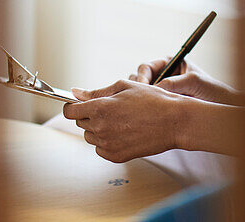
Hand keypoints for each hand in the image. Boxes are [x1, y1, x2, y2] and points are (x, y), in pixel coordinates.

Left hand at [62, 79, 200, 162]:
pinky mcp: (116, 157)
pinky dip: (107, 142)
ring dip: (98, 129)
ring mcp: (108, 144)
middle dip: (89, 115)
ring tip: (120, 120)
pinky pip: (101, 149)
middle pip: (80, 123)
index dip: (73, 106)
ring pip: (90, 137)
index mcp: (100, 108)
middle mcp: (100, 128)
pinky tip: (123, 132)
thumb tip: (75, 93)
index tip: (79, 105)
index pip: (70, 111)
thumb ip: (96, 92)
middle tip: (110, 109)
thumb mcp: (123, 87)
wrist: (174, 121)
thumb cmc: (152, 100)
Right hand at [131, 57, 237, 105]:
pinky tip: (151, 118)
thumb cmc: (213, 90)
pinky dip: (145, 110)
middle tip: (141, 102)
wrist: (223, 107)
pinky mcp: (162, 106)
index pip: (146, 67)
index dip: (141, 77)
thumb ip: (175, 83)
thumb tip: (156, 88)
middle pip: (139, 80)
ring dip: (139, 100)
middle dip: (137, 90)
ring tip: (147, 110)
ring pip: (140, 93)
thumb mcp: (194, 82)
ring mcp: (161, 92)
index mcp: (169, 64)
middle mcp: (162, 76)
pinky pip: (146, 106)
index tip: (142, 89)